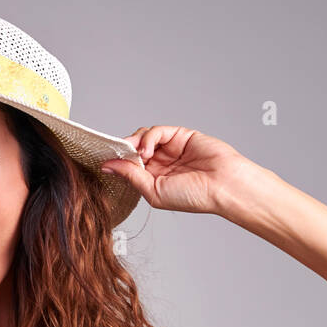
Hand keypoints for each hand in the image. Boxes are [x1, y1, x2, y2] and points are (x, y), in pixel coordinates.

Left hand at [101, 127, 249, 214]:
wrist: (222, 185)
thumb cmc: (194, 196)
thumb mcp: (154, 191)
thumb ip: (131, 176)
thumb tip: (108, 166)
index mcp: (153, 180)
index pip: (128, 166)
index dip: (116, 162)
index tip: (103, 160)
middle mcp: (160, 164)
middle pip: (132, 149)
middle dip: (123, 150)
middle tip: (116, 154)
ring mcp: (170, 148)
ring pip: (142, 137)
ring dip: (135, 143)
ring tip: (138, 154)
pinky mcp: (180, 135)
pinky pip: (157, 131)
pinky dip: (148, 137)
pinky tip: (147, 149)